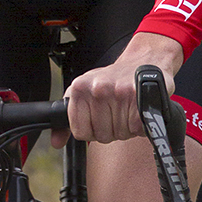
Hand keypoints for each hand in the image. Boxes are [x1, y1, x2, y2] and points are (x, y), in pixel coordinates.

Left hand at [54, 32, 183, 147]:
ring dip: (126, 127)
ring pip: (120, 134)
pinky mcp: (140, 100)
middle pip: (101, 135)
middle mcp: (98, 89)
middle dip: (112, 129)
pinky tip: (139, 109)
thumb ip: (69, 116)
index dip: (92, 130)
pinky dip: (140, 126)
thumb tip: (56, 142)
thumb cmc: (114, 78)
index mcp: (80, 87)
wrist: (145, 60)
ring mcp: (119, 93)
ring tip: (128, 108)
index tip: (100, 118)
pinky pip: (136, 130)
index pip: (80, 132)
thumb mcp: (85, 89)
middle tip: (117, 111)